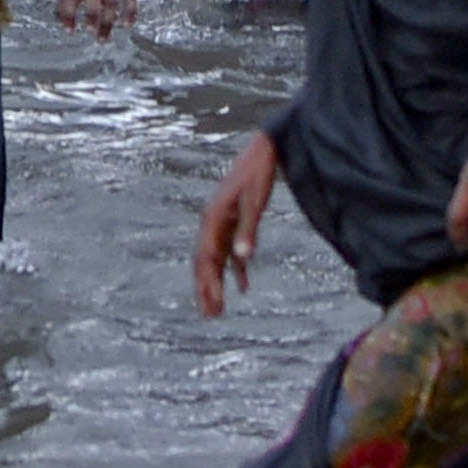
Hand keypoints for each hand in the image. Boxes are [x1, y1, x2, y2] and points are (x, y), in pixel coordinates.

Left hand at [53, 0, 133, 36]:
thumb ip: (65, 4)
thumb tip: (68, 29)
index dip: (68, 15)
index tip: (70, 31)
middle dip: (93, 15)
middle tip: (90, 32)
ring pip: (111, 1)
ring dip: (108, 20)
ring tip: (103, 39)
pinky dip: (130, 12)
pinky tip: (127, 26)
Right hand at [191, 129, 279, 315]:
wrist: (263, 151)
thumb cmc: (258, 175)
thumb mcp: (255, 203)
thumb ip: (248, 232)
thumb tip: (242, 260)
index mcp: (213, 219)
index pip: (206, 258)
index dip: (208, 283)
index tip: (213, 306)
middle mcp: (212, 223)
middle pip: (204, 262)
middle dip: (206, 289)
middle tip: (210, 316)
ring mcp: (222, 222)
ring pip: (214, 259)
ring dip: (216, 283)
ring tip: (218, 309)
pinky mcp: (233, 221)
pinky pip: (230, 251)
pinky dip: (235, 269)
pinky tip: (243, 286)